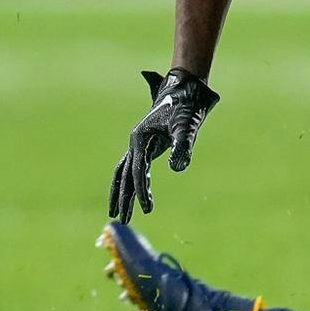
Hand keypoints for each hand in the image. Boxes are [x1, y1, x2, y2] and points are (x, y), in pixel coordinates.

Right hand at [109, 68, 219, 221]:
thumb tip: (177, 168)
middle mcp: (136, 141)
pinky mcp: (148, 145)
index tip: (147, 210)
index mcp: (140, 138)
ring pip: (125, 172)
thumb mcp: (187, 127)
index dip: (141, 191)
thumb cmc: (187, 107)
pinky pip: (135, 168)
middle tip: (122, 220)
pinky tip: (137, 193)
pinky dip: (133, 182)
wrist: (188, 90)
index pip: (138, 171)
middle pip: (124, 175)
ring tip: (121, 213)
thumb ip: (183, 146)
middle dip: (123, 198)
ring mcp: (140, 143)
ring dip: (123, 192)